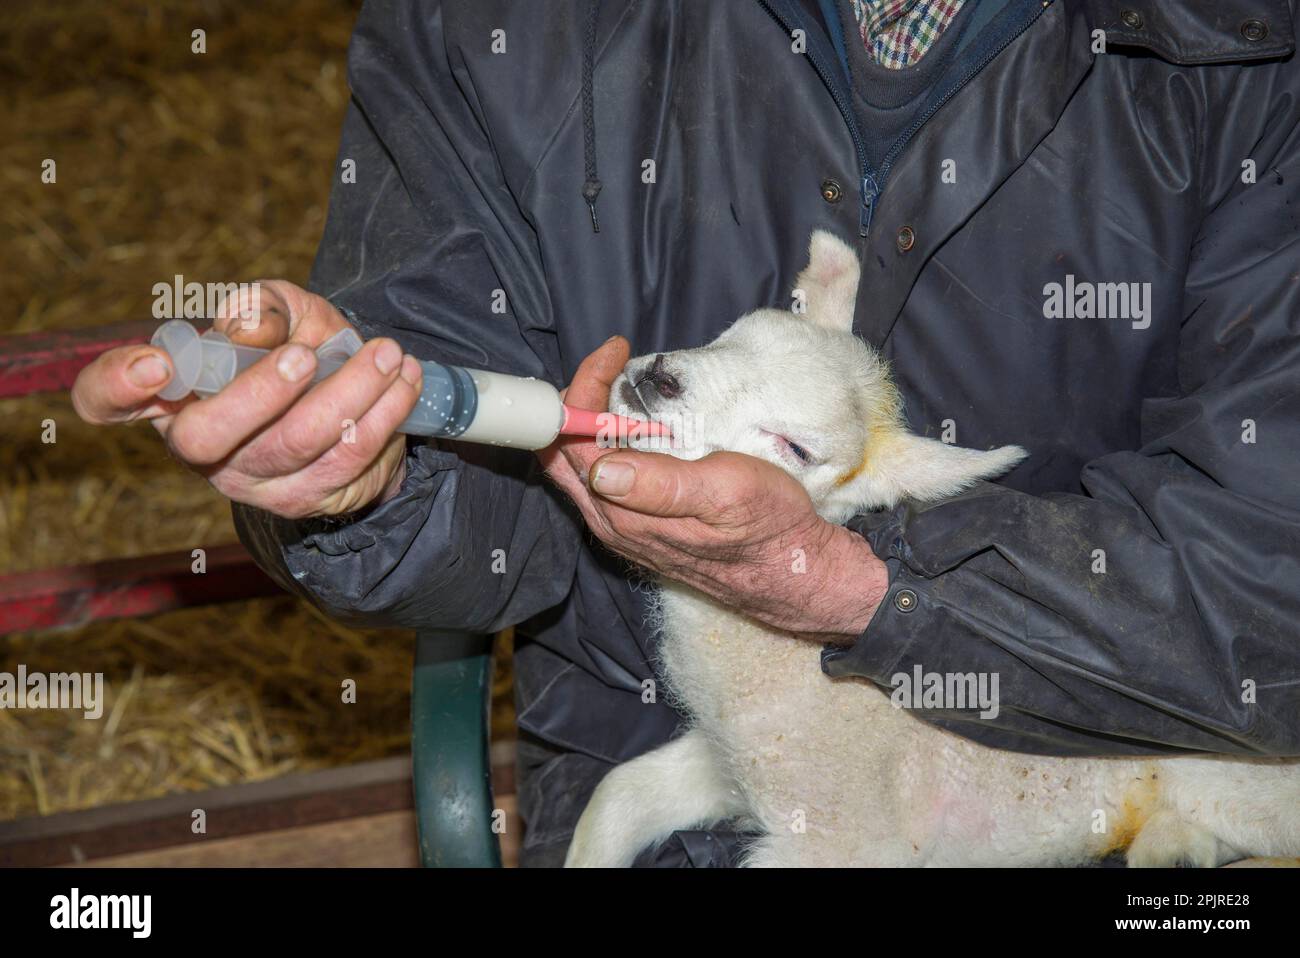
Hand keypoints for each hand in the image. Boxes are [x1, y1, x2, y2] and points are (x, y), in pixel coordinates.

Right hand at [71, 280, 422, 518]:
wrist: (360, 401)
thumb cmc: (302, 347)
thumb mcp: (285, 313)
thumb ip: (264, 309)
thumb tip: (246, 325)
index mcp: (172, 393)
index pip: (108, 398)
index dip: (115, 385)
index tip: (154, 363)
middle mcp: (201, 446)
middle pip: (205, 437)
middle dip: (260, 393)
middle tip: (307, 355)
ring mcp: (253, 481)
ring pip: (294, 446)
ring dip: (348, 394)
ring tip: (386, 354)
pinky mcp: (308, 499)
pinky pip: (347, 461)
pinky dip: (383, 415)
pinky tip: (403, 379)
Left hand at [540, 338, 887, 638]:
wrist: (791, 567)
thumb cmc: (766, 525)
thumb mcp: (724, 494)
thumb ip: (660, 486)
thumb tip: (601, 471)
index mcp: (622, 512)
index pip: (571, 441)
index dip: (585, 390)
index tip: (616, 352)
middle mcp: (611, 521)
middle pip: (562, 452)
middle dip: (578, 400)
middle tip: (612, 364)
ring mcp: (624, 524)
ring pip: (581, 463)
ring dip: (591, 418)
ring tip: (624, 382)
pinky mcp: (640, 522)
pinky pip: (605, 475)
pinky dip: (608, 439)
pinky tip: (639, 420)